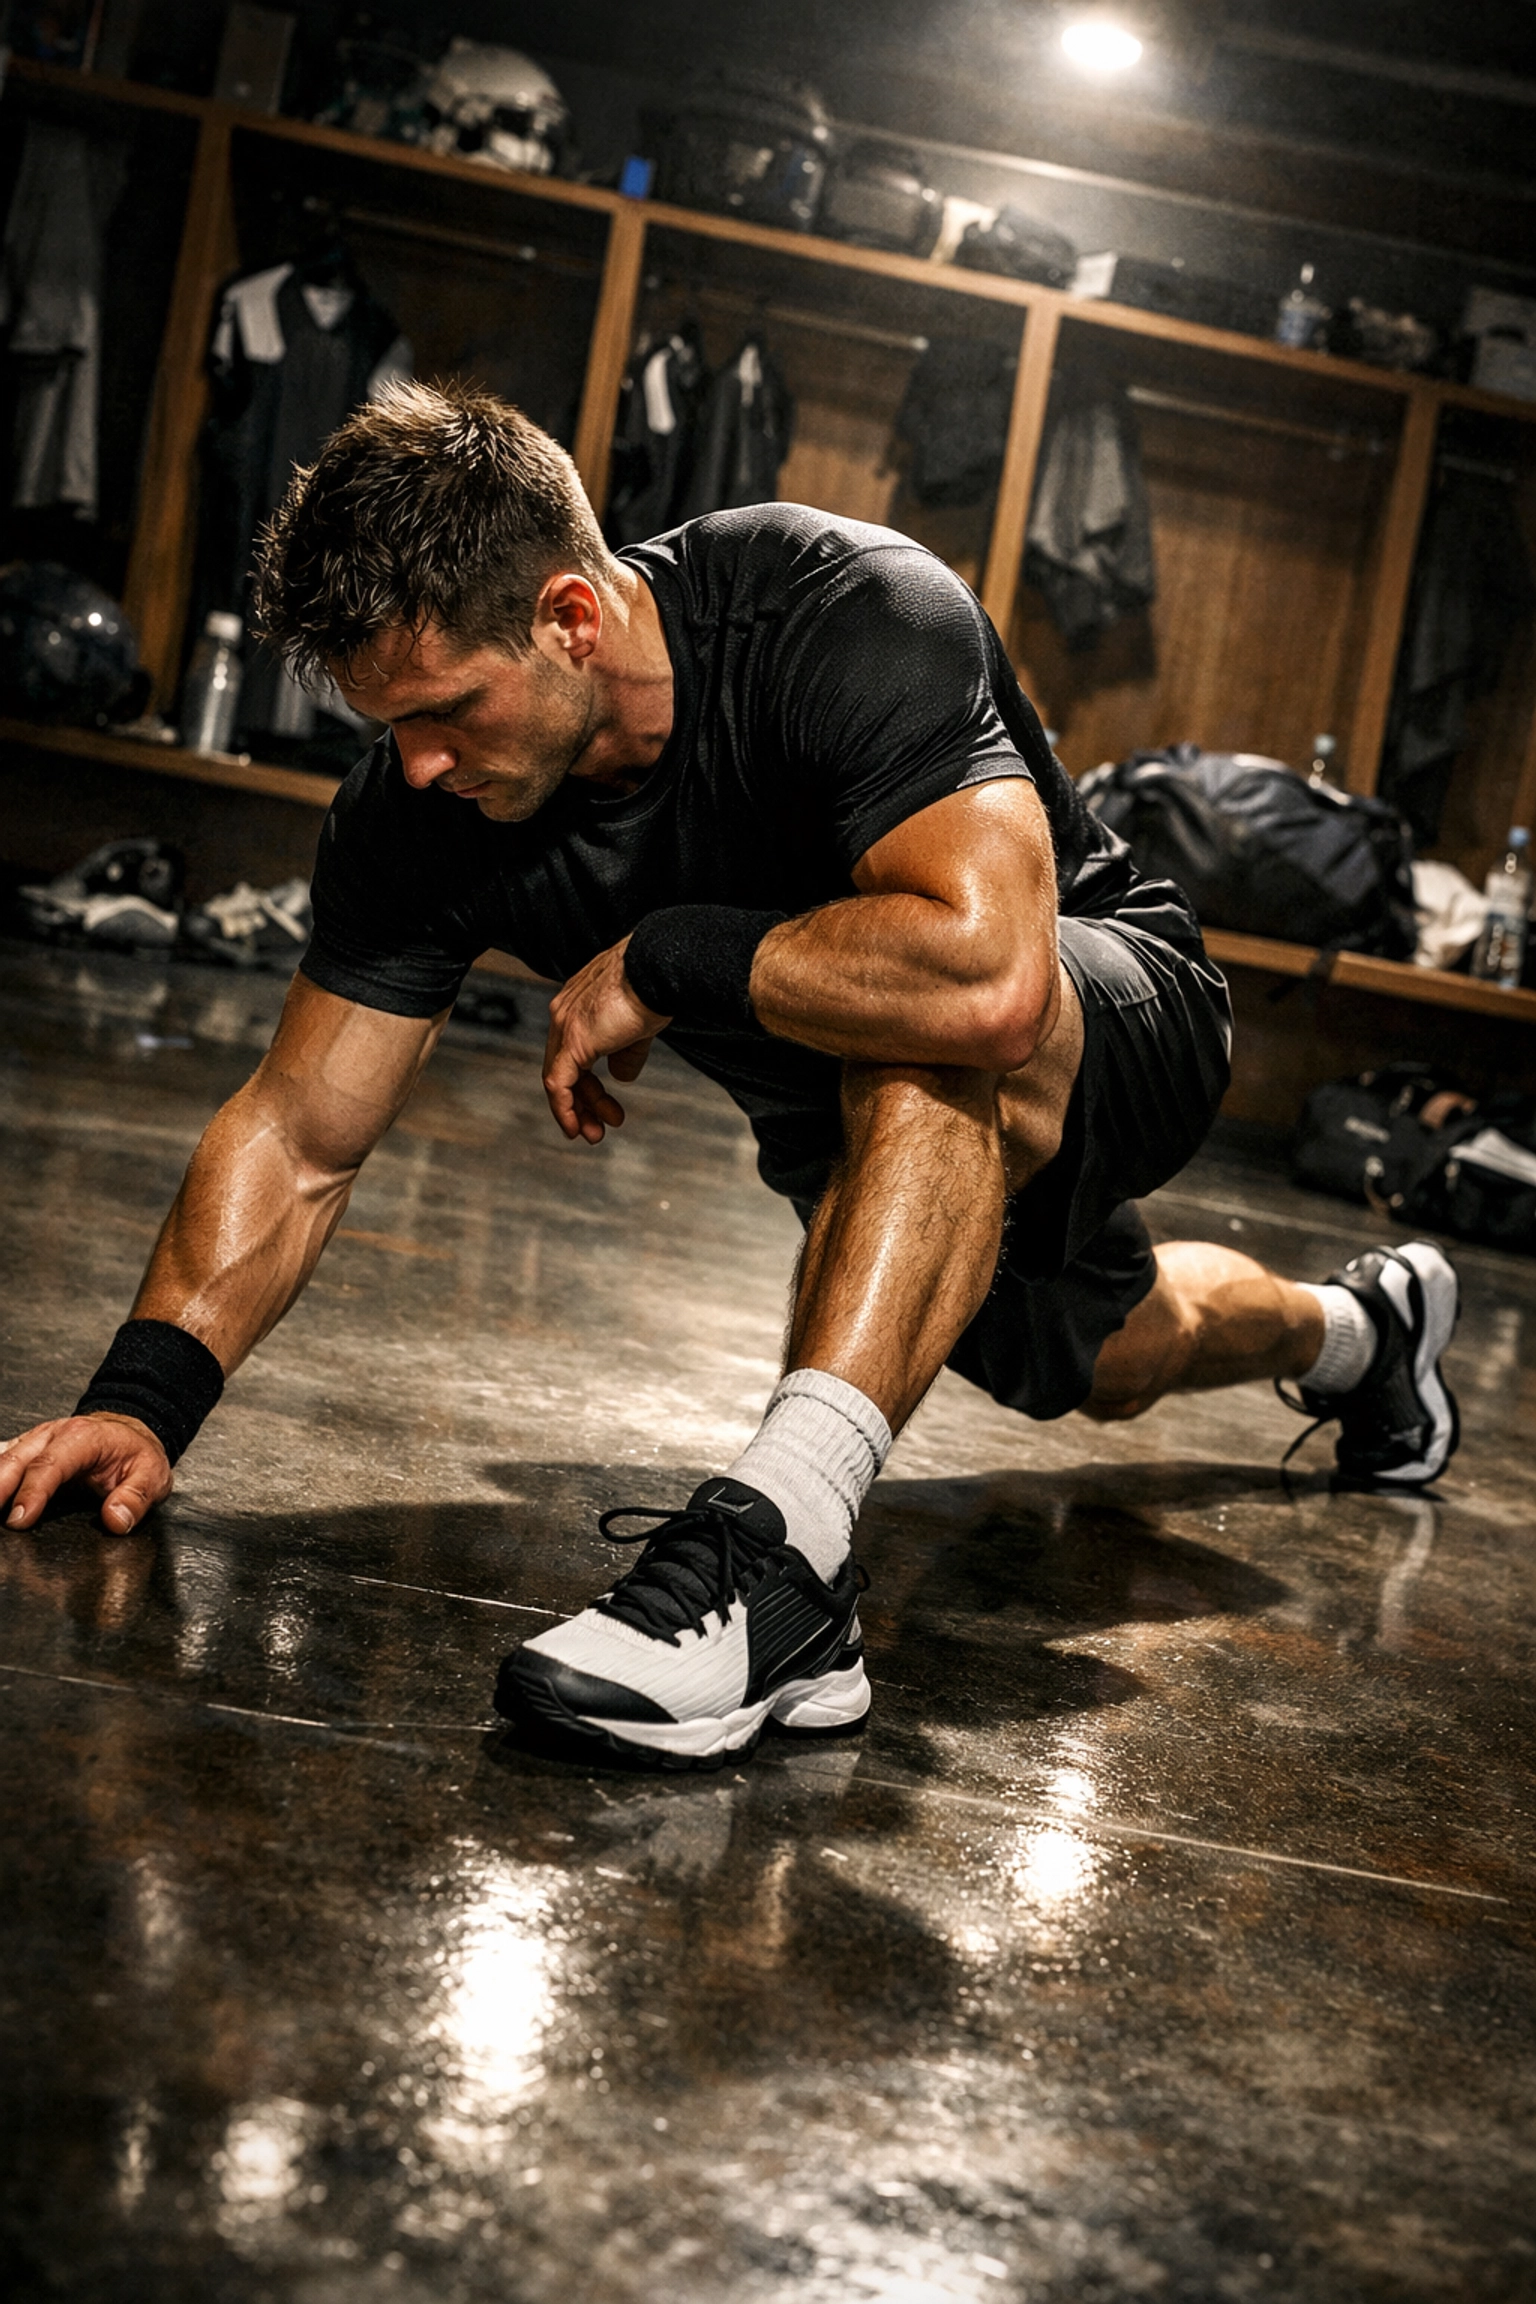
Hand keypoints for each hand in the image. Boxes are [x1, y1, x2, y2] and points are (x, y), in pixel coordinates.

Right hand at [0, 1413, 172, 1535]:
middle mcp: (52, 1435)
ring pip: (1, 1458)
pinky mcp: (24, 1449)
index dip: (32, 1492)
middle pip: (15, 1460)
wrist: (128, 1432)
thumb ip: (136, 1498)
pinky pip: (0, 1457)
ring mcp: (34, 1440)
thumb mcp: (153, 1475)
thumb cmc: (136, 1454)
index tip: (18, 1519)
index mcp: (82, 1438)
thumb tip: (115, 1519)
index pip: (50, 1465)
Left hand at [543, 938, 670, 1143]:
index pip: (571, 1052)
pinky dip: (564, 1109)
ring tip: (596, 1133)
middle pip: (562, 1066)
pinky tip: (575, 1127)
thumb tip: (620, 1077)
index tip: (600, 1105)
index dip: (585, 1083)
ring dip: (577, 1110)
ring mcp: (564, 1024)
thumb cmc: (655, 986)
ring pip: (558, 1078)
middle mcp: (564, 1012)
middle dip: (582, 1101)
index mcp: (577, 1004)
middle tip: (598, 1126)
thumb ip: (626, 1054)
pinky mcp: (572, 1040)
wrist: (657, 969)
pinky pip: (557, 1083)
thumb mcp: (640, 1028)